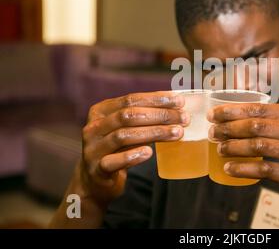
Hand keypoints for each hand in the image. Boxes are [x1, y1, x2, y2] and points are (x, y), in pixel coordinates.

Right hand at [78, 91, 188, 206]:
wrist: (95, 181)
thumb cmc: (117, 149)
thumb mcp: (125, 129)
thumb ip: (143, 116)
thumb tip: (177, 105)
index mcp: (101, 111)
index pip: (131, 99)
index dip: (156, 99)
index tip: (180, 101)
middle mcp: (93, 127)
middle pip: (128, 115)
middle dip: (160, 115)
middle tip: (184, 118)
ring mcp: (93, 149)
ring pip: (124, 136)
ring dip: (154, 133)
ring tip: (177, 133)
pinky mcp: (96, 170)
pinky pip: (113, 161)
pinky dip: (132, 156)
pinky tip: (149, 153)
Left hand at [208, 103, 278, 226]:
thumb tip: (251, 119)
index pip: (263, 107)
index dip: (235, 110)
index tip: (216, 112)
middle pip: (257, 125)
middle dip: (228, 126)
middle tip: (211, 129)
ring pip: (259, 146)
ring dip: (232, 146)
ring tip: (217, 147)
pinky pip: (266, 171)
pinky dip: (244, 169)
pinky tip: (229, 168)